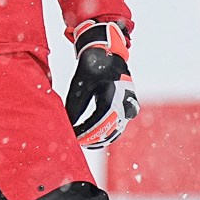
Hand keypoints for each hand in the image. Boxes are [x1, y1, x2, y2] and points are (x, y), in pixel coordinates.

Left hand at [64, 20, 137, 148]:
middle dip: (92, 138)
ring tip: (83, 142)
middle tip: (77, 141)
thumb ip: (74, 108)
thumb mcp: (79, 87)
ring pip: (116, 131)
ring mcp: (130, 107)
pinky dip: (106, 134)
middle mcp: (126, 102)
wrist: (108, 57)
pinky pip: (119, 127)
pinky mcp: (130, 110)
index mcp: (113, 94)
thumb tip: (69, 129)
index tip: (74, 138)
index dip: (87, 132)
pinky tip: (93, 139)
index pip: (100, 121)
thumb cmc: (91, 71)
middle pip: (110, 129)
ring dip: (100, 139)